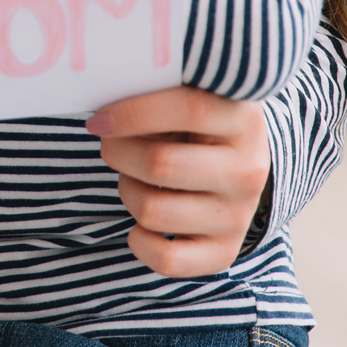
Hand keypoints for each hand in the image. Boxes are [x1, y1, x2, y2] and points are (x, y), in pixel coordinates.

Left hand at [87, 86, 269, 277]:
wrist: (241, 168)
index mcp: (243, 120)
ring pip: (153, 210)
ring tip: (133, 176)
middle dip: (119, 152)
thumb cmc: (198, 123)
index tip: (99, 118)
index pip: (187, 109)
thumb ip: (161, 87)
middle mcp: (247, 171)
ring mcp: (237, 215)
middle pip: (160, 164)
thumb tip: (106, 95)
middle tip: (112, 144)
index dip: (133, 112)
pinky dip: (139, 241)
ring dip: (126, 190)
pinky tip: (141, 222)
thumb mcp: (193, 94)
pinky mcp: (224, 252)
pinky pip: (166, 259)